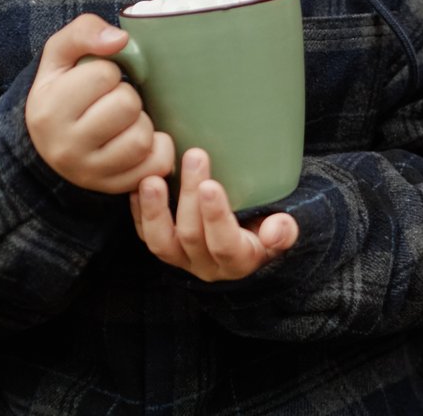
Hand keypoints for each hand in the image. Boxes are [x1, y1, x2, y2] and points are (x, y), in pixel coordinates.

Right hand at [25, 15, 175, 193]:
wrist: (49, 144)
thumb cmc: (63, 90)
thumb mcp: (61, 55)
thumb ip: (84, 31)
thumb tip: (120, 40)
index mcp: (48, 109)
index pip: (103, 74)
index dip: (109, 71)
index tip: (97, 81)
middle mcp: (64, 147)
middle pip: (126, 106)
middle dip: (127, 96)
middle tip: (113, 101)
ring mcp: (90, 173)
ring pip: (141, 138)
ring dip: (142, 123)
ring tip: (124, 122)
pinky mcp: (115, 188)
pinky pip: (158, 164)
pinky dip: (159, 148)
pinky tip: (141, 140)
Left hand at [130, 148, 298, 281]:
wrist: (249, 236)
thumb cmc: (268, 223)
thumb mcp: (284, 228)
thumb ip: (284, 230)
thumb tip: (276, 230)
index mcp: (240, 261)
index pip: (225, 244)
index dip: (216, 217)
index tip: (210, 185)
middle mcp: (208, 266)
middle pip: (193, 235)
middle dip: (189, 195)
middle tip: (193, 157)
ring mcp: (183, 259)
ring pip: (162, 241)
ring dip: (155, 210)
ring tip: (152, 180)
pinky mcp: (166, 248)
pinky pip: (147, 236)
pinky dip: (140, 213)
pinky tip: (138, 187)